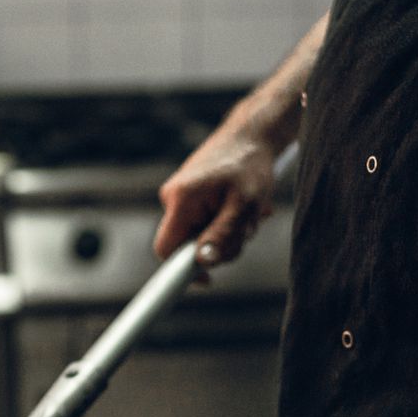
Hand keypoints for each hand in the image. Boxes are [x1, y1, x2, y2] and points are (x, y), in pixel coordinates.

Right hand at [154, 124, 278, 271]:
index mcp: (181, 199)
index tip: (207, 281)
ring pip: (201, 235)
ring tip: (249, 211)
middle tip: (247, 228)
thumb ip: (223, 234)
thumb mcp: (244, 204)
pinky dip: (228, 221)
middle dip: (221, 245)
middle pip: (189, 245)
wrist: (252, 135)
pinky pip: (206, 223)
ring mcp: (181, 197)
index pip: (165, 250)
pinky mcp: (191, 197)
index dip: (181, 271)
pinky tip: (243, 206)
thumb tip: (204, 263)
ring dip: (230, 232)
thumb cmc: (250, 164)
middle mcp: (173, 198)